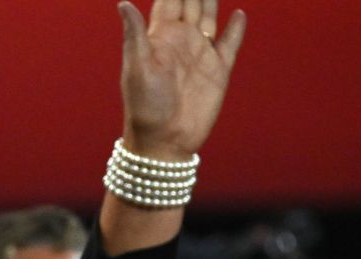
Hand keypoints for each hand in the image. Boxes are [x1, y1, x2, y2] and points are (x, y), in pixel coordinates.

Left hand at [118, 0, 246, 160]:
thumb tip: (122, 3)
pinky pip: (229, 44)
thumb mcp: (137, 68)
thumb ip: (135, 35)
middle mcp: (181, 40)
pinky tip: (238, 14)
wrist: (165, 143)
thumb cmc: (144, 108)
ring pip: (209, 16)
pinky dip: (235, 29)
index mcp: (160, 36)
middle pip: (192, 0)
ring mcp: (200, 54)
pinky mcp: (218, 72)